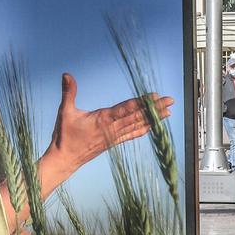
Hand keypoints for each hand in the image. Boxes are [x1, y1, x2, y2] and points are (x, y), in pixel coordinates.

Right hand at [42, 73, 173, 185]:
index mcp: (102, 119)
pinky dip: (143, 130)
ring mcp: (114, 137)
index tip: (155, 96)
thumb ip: (68, 92)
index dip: (142, 102)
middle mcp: (112, 129)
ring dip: (154, 119)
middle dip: (155, 108)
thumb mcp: (65, 112)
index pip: (126, 109)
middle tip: (171, 101)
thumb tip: (66, 74)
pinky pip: (131, 135)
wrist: (64, 160)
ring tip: (168, 113)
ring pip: (137, 126)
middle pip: (137, 116)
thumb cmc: (64, 136)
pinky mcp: (113, 143)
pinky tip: (153, 128)